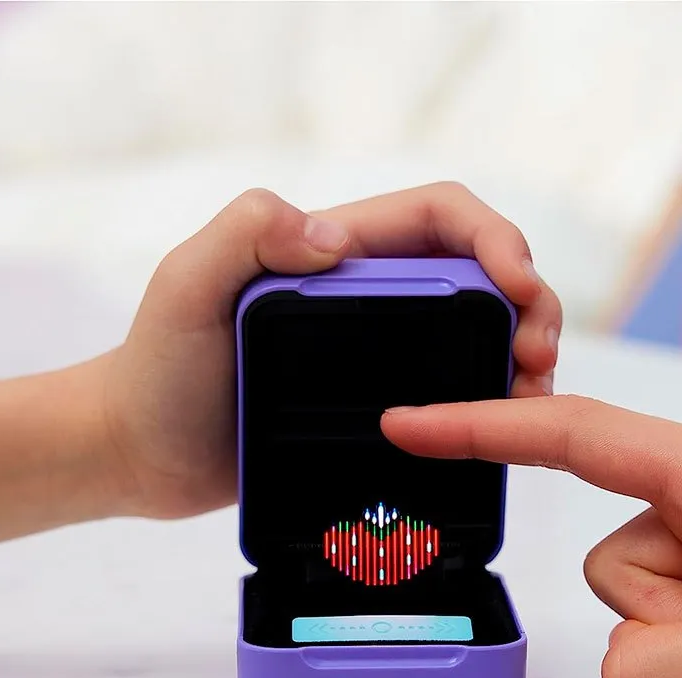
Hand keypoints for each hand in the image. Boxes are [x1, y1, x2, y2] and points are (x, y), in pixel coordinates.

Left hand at [103, 183, 561, 518]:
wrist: (143, 455)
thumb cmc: (155, 373)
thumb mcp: (185, 287)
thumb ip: (245, 235)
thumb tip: (334, 237)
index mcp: (332, 254)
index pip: (438, 218)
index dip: (494, 239)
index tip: (518, 287)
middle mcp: (363, 297)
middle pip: (475, 275)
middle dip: (527, 301)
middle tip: (538, 356)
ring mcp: (373, 356)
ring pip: (470, 337)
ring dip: (516, 354)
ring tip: (533, 395)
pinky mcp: (374, 411)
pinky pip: (445, 394)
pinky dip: (484, 403)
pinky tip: (498, 427)